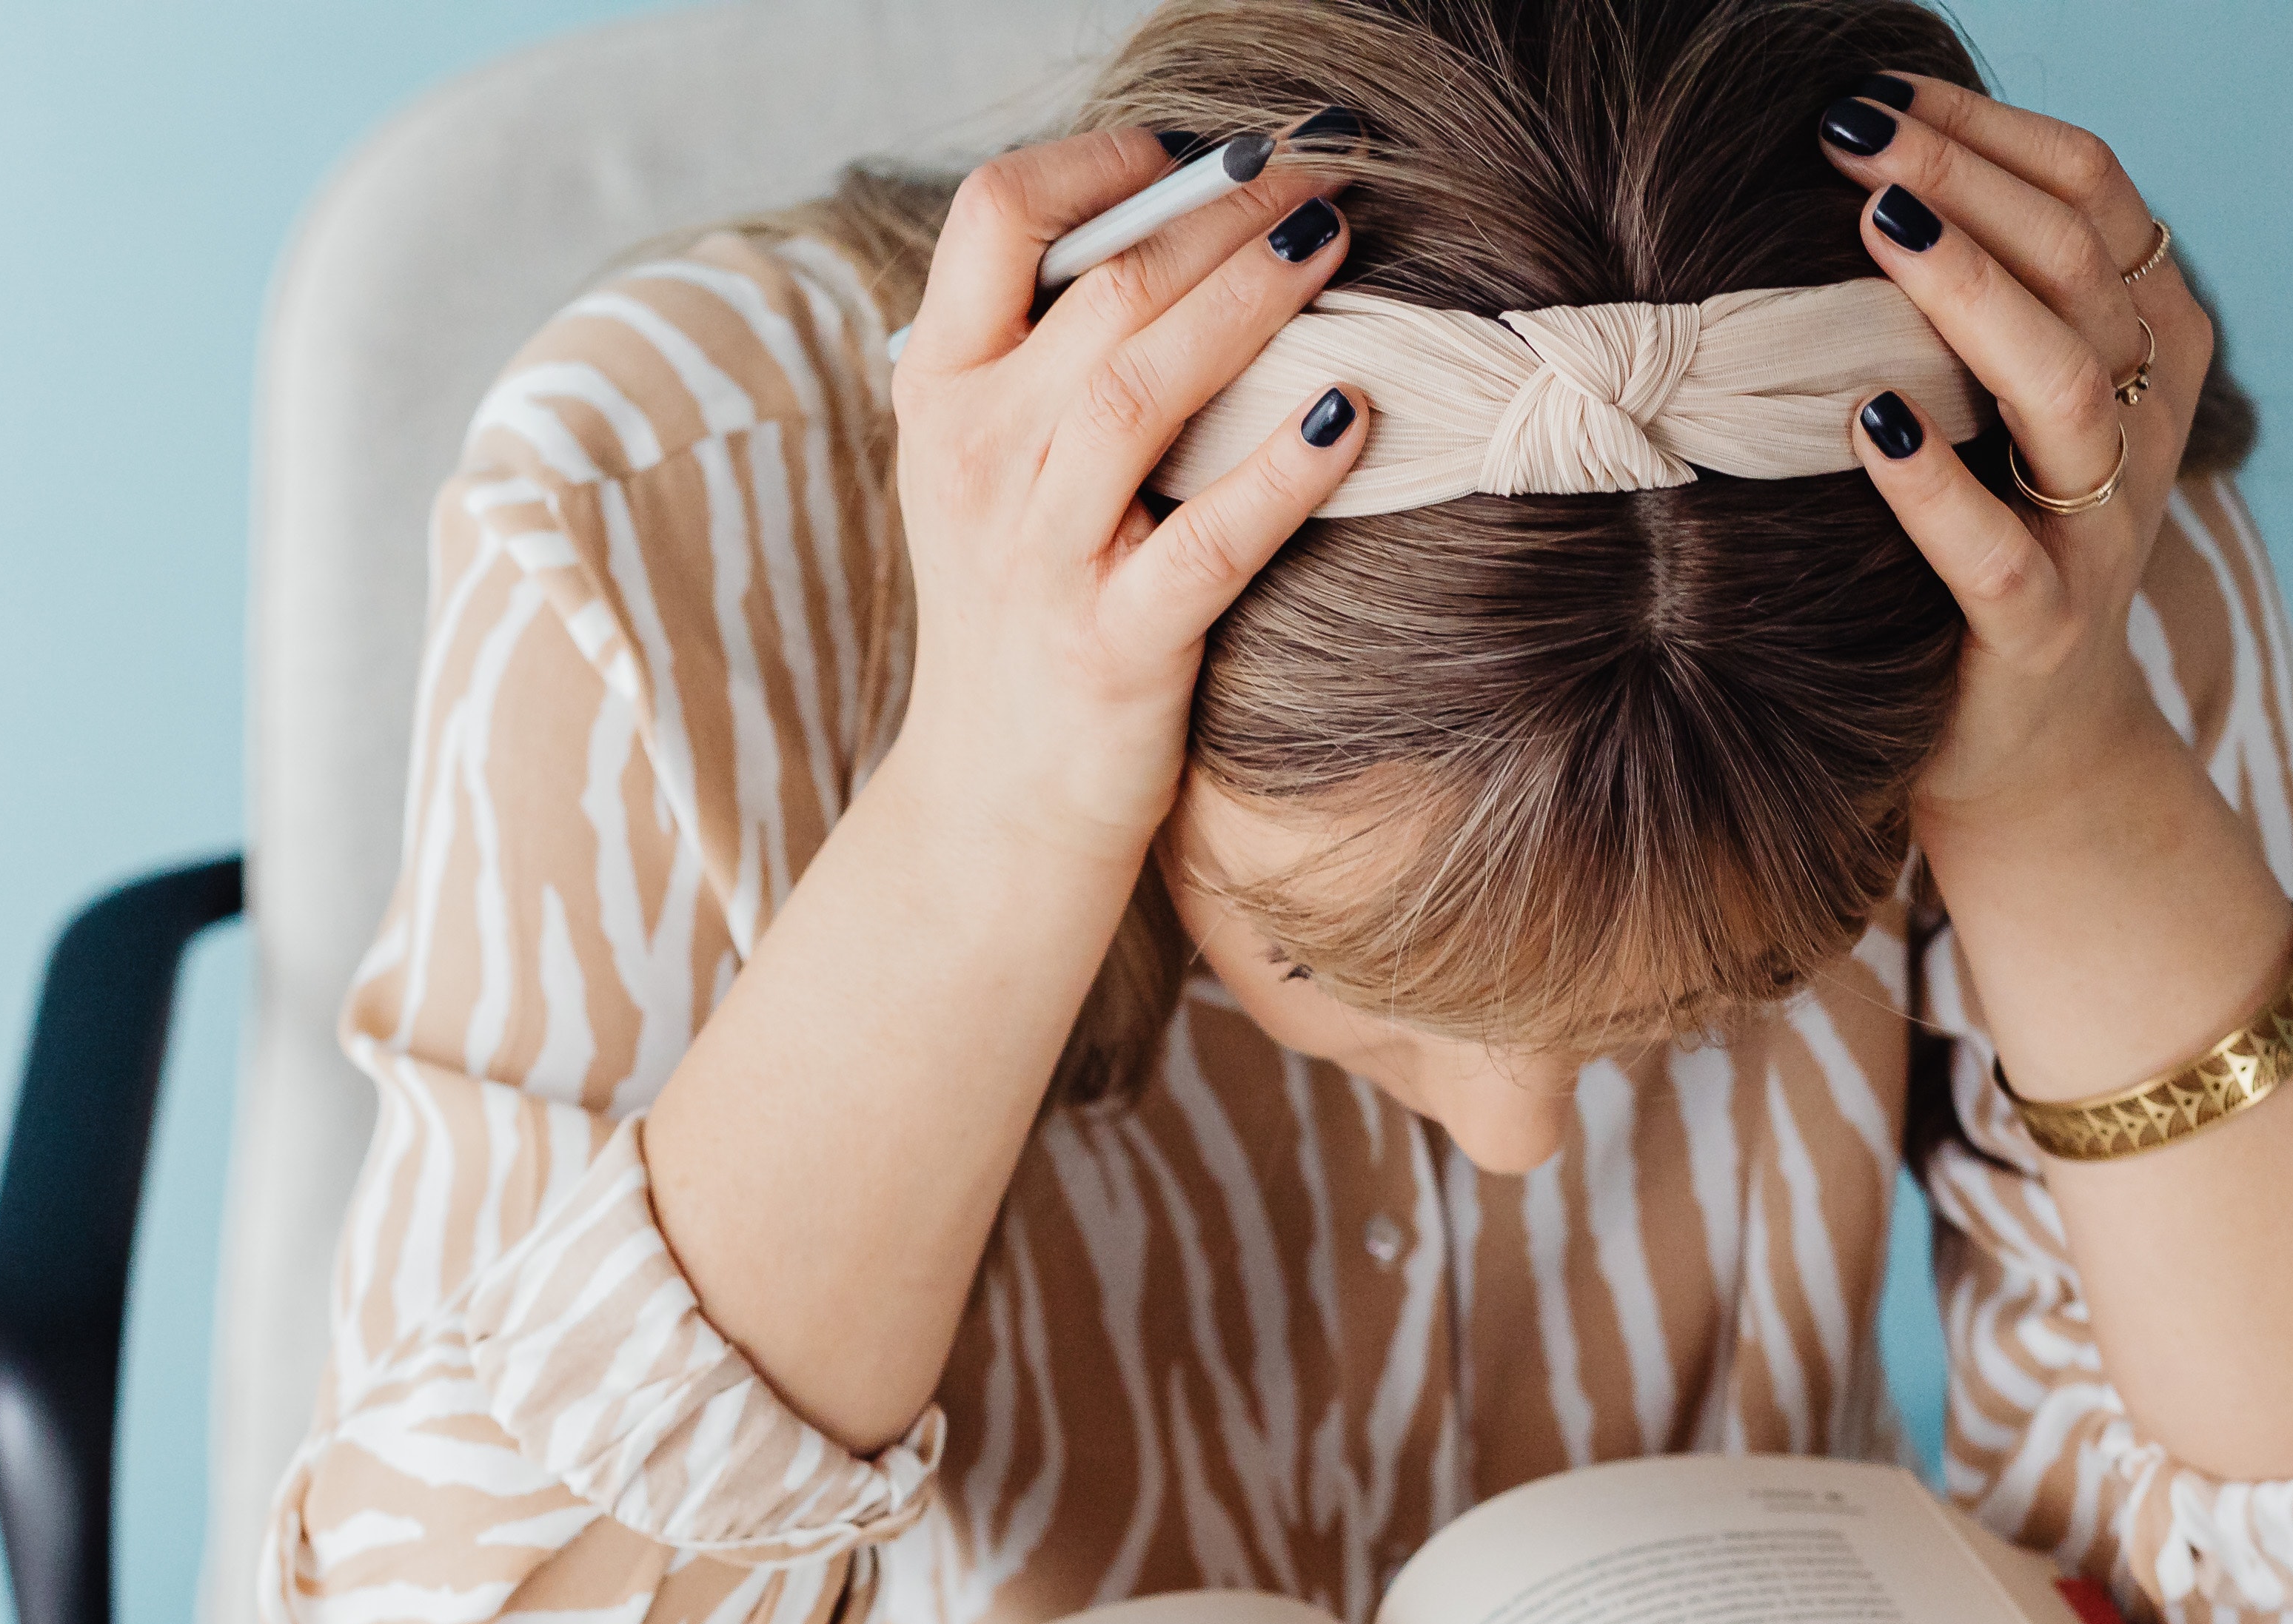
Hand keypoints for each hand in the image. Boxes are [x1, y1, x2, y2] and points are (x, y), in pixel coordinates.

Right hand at [884, 130, 1374, 873]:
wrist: (994, 801)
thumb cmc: (1020, 605)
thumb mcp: (990, 465)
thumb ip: (1044, 349)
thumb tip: (1174, 218)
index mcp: (940, 394)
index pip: (994, 216)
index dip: (1101, 161)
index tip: (1191, 154)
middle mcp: (975, 462)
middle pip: (1101, 285)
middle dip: (1221, 211)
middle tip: (1314, 175)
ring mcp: (1040, 558)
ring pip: (1142, 387)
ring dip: (1253, 299)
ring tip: (1335, 243)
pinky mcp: (1115, 647)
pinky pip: (1208, 541)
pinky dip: (1285, 473)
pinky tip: (1351, 415)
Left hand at [1815, 81, 2217, 835]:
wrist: (2026, 745)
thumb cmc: (1991, 538)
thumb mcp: (2006, 404)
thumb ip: (1983, 298)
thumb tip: (1874, 162)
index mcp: (2152, 346)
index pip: (2096, 197)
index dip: (1993, 135)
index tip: (1882, 92)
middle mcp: (2143, 425)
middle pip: (2078, 268)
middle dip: (1966, 183)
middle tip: (1852, 133)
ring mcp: (2101, 531)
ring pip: (2064, 387)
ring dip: (1969, 295)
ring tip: (1873, 228)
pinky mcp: (2041, 633)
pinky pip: (2000, 554)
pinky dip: (1934, 489)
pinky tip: (1867, 423)